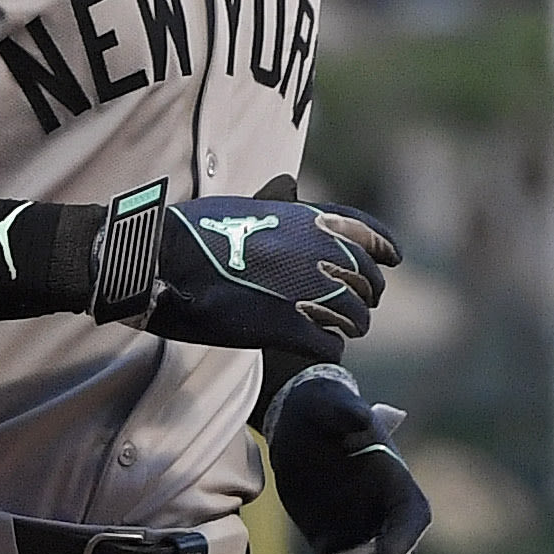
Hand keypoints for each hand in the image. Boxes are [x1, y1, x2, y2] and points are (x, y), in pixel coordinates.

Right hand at [81, 186, 395, 357]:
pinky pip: (329, 346)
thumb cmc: (192, 233)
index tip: (393, 261)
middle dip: (365, 296)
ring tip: (338, 333)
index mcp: (309, 219)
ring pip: (354, 318)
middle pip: (367, 281)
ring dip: (348, 327)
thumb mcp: (247, 207)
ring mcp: (306, 291)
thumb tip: (290, 204)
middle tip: (357, 308)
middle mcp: (317, 251)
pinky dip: (328, 349)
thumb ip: (281, 212)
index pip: (369, 234)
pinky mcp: (287, 327)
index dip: (385, 250)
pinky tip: (315, 348)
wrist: (161, 258)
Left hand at [261, 361, 433, 553]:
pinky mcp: (334, 545)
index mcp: (400, 485)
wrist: (295, 419)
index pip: (410, 527)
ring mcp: (361, 534)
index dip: (391, 550)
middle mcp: (387, 516)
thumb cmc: (319, 406)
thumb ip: (345, 411)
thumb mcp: (328, 403)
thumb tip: (362, 419)